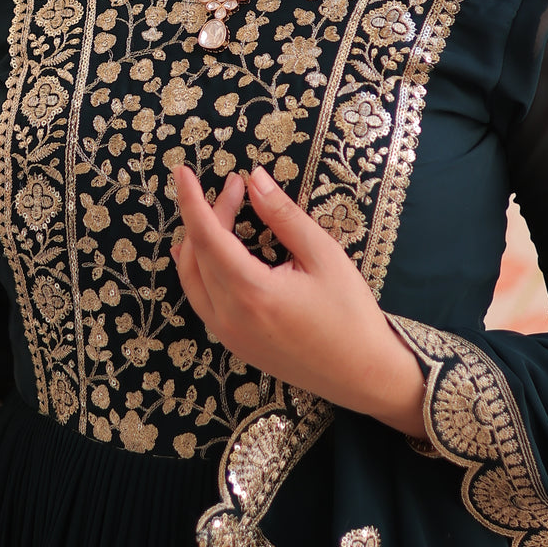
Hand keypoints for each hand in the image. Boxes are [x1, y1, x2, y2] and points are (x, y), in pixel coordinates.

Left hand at [171, 163, 424, 436]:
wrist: (365, 375)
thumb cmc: (351, 313)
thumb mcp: (323, 255)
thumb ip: (284, 215)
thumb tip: (255, 178)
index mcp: (252, 293)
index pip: (207, 236)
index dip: (191, 200)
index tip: (182, 171)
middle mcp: (230, 317)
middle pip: (200, 253)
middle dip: (210, 213)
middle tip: (236, 187)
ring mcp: (228, 335)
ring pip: (192, 278)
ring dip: (199, 241)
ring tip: (219, 210)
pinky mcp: (234, 344)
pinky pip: (201, 300)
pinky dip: (197, 270)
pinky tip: (203, 253)